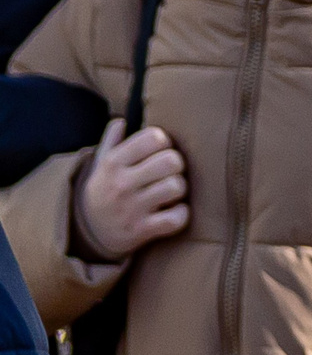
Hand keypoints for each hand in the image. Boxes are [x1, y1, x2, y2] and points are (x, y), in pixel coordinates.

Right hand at [76, 120, 188, 259]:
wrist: (87, 233)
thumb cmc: (104, 190)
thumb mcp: (101, 165)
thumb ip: (111, 141)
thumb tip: (121, 120)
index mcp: (113, 162)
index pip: (153, 137)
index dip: (164, 142)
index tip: (159, 152)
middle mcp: (121, 184)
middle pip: (171, 161)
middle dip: (177, 165)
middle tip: (169, 172)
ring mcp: (131, 208)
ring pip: (176, 187)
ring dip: (180, 189)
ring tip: (170, 192)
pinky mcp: (141, 230)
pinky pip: (176, 218)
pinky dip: (181, 214)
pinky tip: (172, 211)